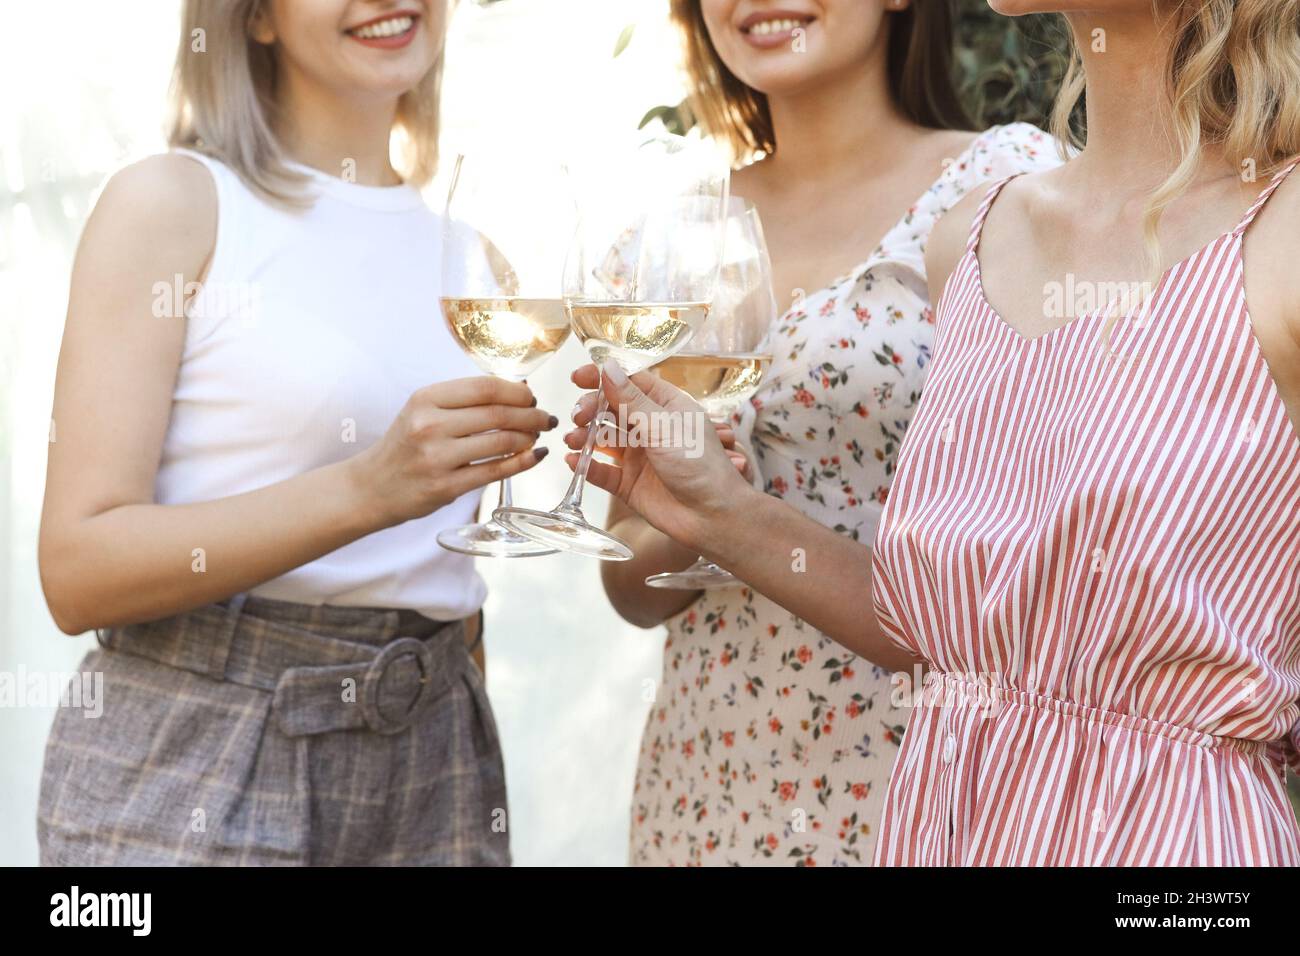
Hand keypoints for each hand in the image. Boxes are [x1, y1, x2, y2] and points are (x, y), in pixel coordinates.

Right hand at [351, 377, 556, 527]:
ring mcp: (437, 458)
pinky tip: (535, 456)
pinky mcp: (445, 487)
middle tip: (545, 418)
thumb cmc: (406, 445)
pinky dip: (522, 462)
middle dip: (532, 414)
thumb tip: (519, 390)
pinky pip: (495, 471)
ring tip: (538, 436)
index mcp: (426, 399)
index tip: (532, 397)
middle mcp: (429, 425)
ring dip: (529, 438)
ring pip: (501, 442)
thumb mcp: (424, 411)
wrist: (372, 486)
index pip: (485, 387)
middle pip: (498, 414)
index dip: (517, 391)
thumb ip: (464, 401)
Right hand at [562, 361, 756, 545]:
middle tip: (579, 415)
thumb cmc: (700, 464)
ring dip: (584, 436)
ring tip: (573, 440)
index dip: (603, 377)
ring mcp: (638, 456)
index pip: (629, 382)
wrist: (712, 515)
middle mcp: (650, 428)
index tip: (578, 376)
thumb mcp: (664, 425)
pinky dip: (585, 465)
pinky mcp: (629, 483)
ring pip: (602, 439)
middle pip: (611, 409)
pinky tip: (573, 461)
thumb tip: (608, 367)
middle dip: (591, 408)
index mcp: (665, 406)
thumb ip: (632, 399)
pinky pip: (601, 471)